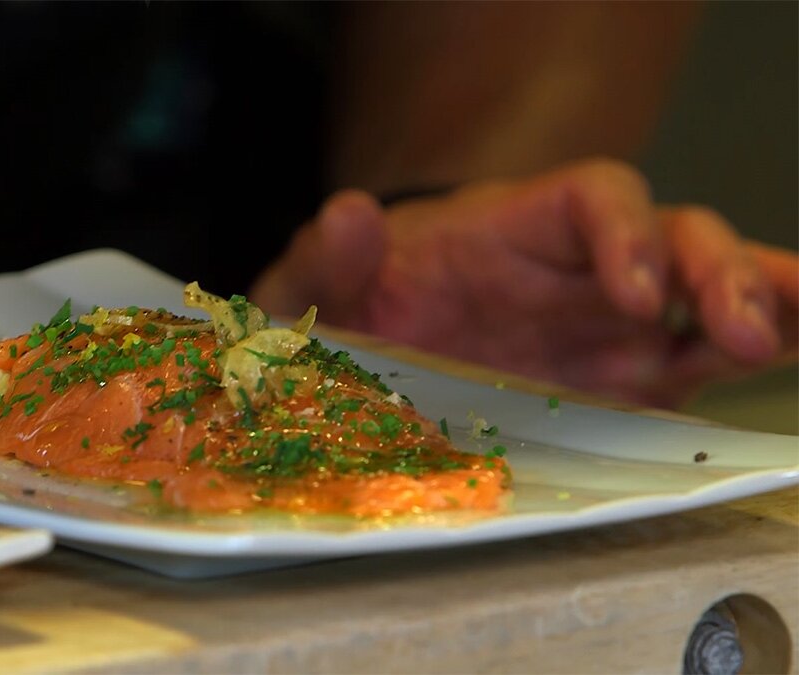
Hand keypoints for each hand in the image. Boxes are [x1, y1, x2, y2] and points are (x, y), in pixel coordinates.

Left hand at [250, 158, 798, 407]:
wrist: (372, 347)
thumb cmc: (360, 302)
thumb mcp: (317, 283)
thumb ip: (327, 253)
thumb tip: (350, 215)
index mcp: (515, 228)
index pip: (595, 199)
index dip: (627, 233)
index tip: (635, 290)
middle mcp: (580, 269)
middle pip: (678, 240)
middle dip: (721, 272)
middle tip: (744, 327)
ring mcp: (613, 325)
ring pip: (713, 297)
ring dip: (768, 306)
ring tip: (793, 335)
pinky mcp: (628, 381)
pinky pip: (702, 367)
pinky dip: (755, 361)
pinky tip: (792, 357)